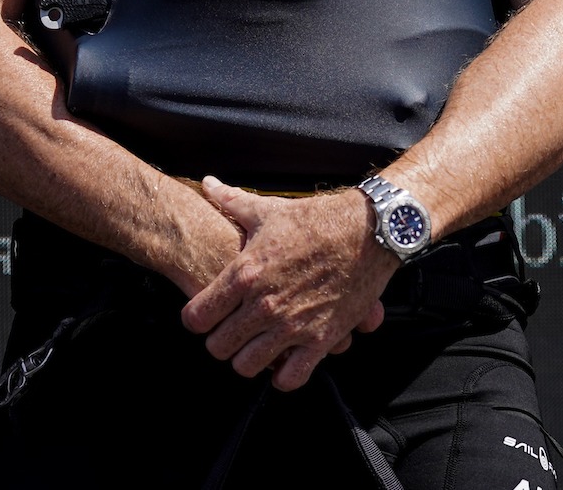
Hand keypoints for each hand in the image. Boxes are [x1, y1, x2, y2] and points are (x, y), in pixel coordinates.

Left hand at [180, 178, 397, 390]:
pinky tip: (285, 361)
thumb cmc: (315, 219)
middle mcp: (262, 305)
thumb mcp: (268, 210)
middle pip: (218, 348)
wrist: (366, 230)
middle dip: (221, 342)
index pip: (196, 317)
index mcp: (243, 274)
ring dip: (249, 359)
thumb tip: (207, 184)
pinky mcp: (321, 340)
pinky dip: (284, 375)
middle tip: (232, 331)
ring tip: (257, 346)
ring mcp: (291, 326)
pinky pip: (290, 378)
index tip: (206, 315)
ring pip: (248, 366)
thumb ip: (231, 202)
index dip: (197, 318)